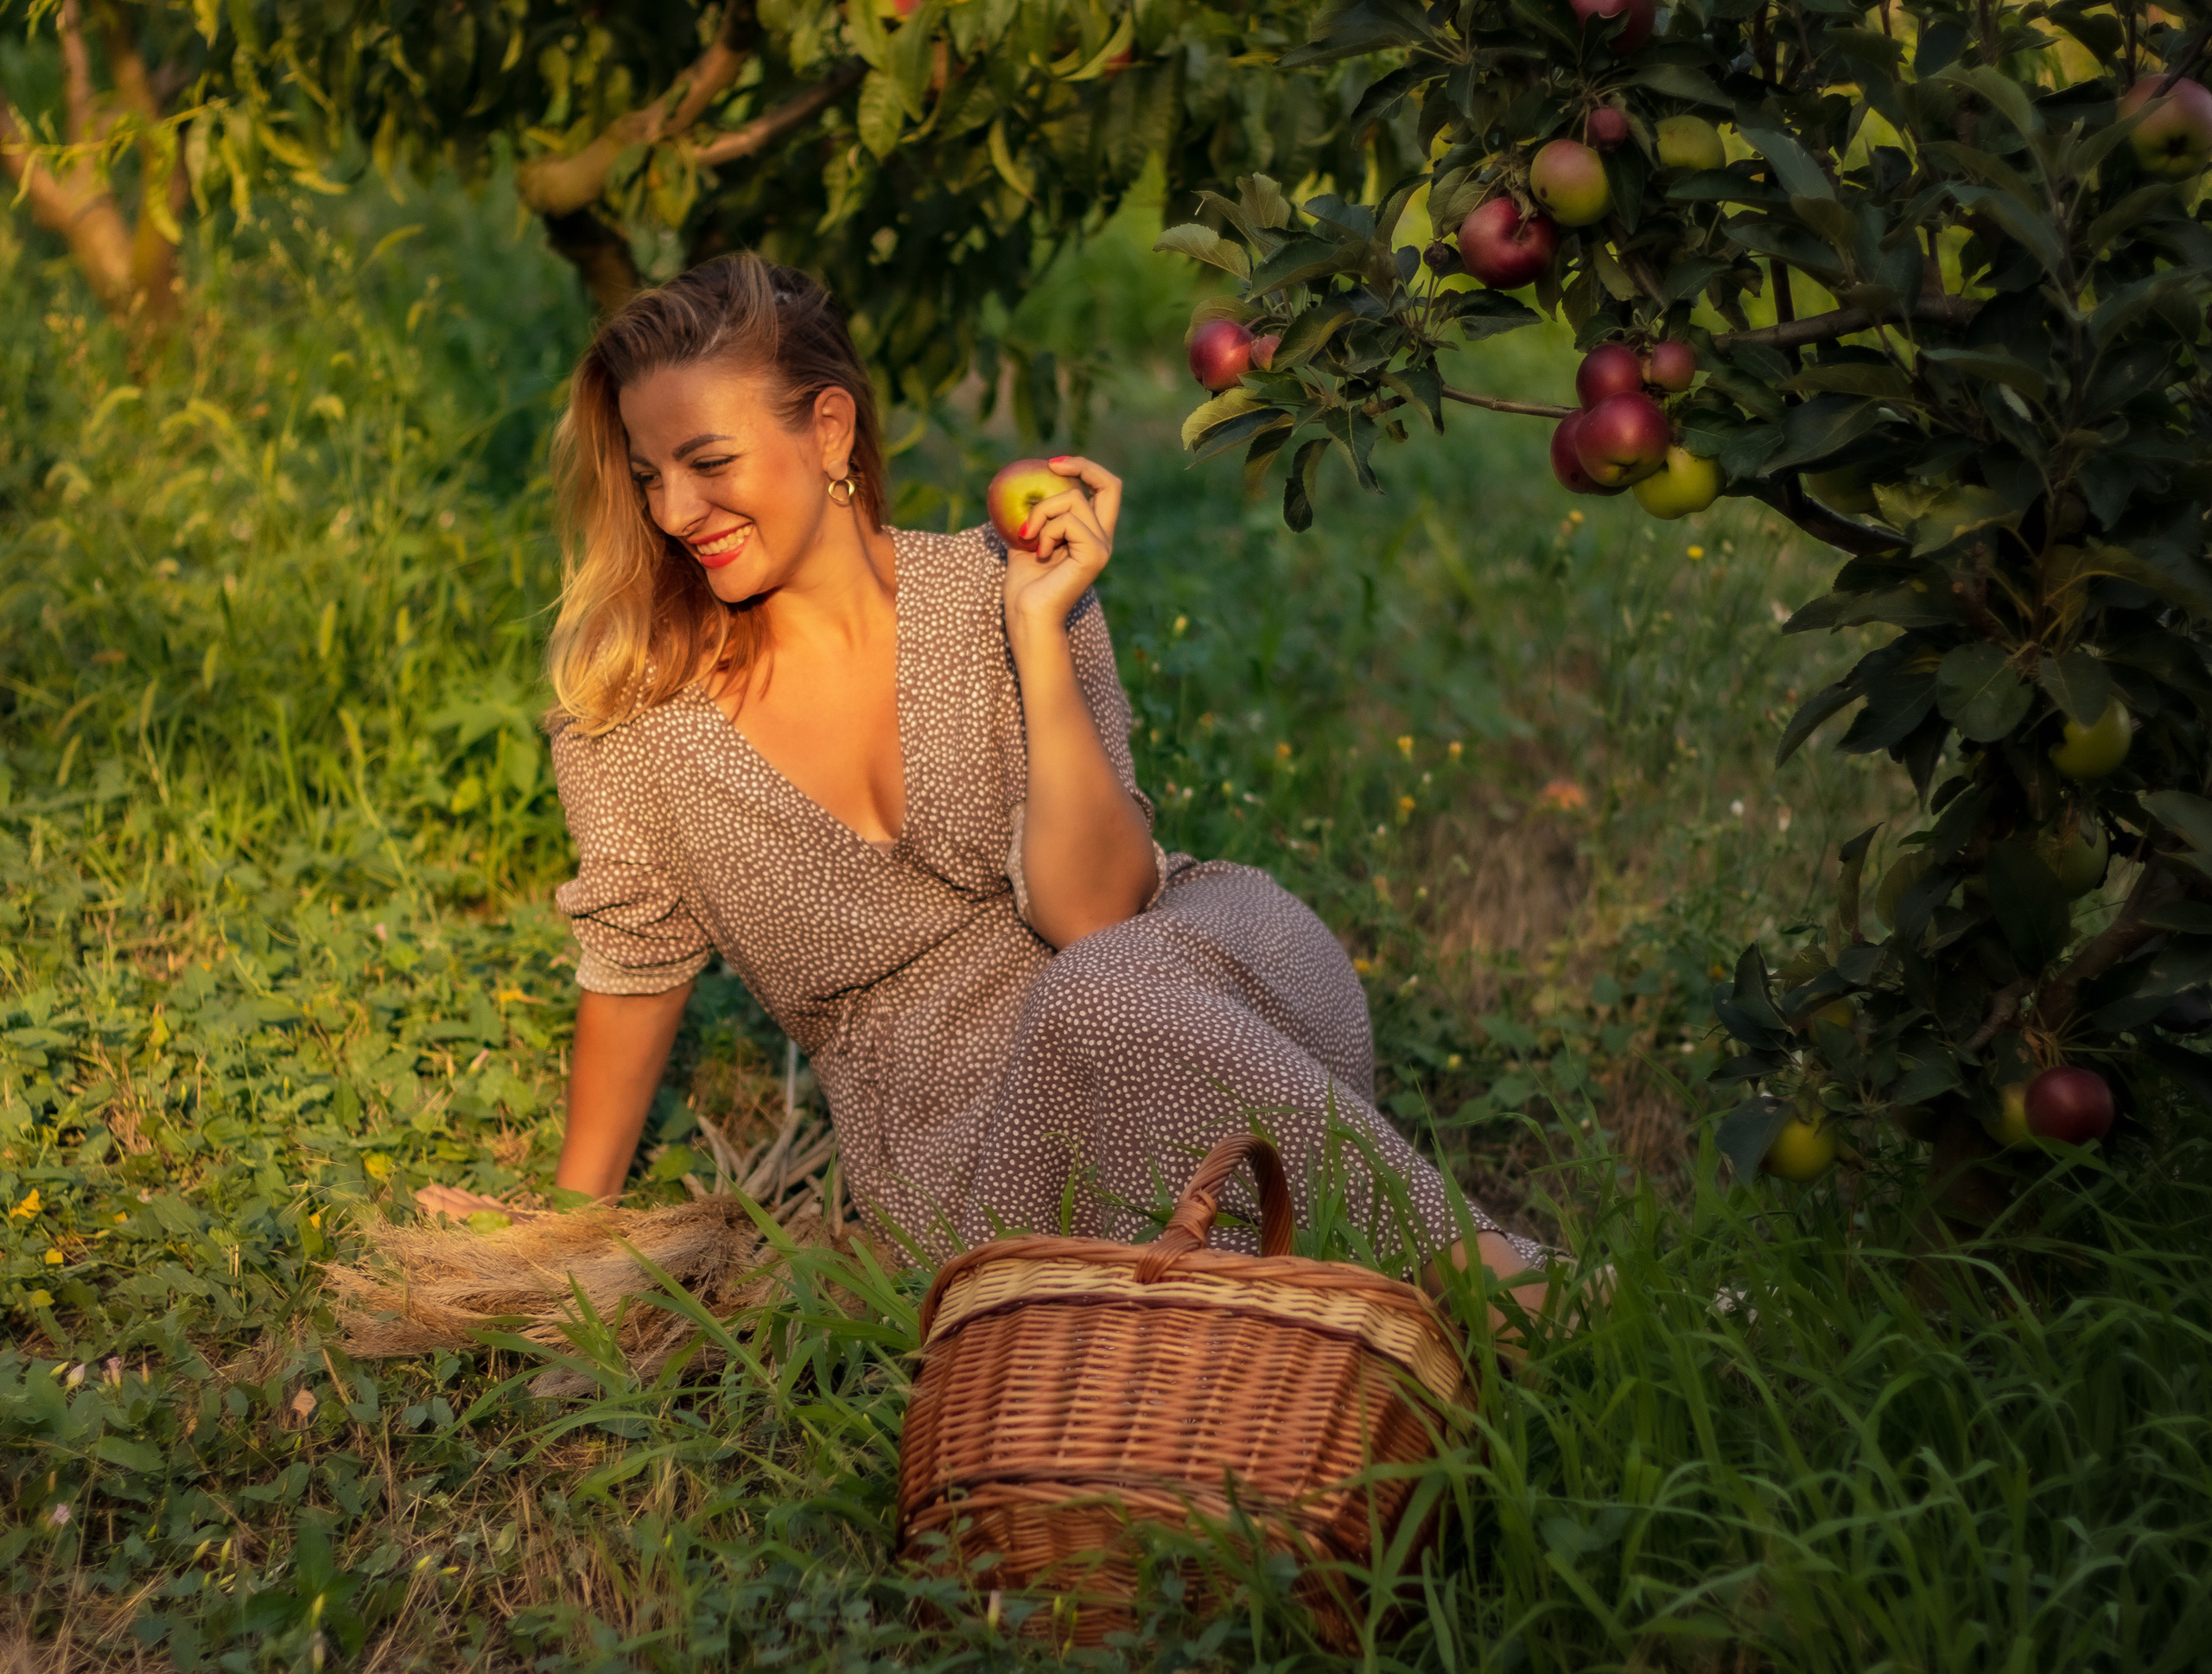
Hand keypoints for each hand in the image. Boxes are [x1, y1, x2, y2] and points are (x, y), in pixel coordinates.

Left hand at [1004, 455, 1121, 639]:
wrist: (1027, 616)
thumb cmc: (1024, 586)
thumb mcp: (1025, 540)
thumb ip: (1031, 516)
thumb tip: (1018, 488)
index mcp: (1091, 534)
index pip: (1105, 490)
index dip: (1085, 469)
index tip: (1053, 465)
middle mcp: (1103, 538)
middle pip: (1110, 484)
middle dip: (1082, 466)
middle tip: (1050, 466)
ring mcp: (1102, 546)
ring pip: (1073, 499)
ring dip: (1041, 512)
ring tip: (1028, 537)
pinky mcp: (1095, 555)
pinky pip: (1068, 522)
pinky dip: (1046, 531)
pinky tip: (1039, 553)